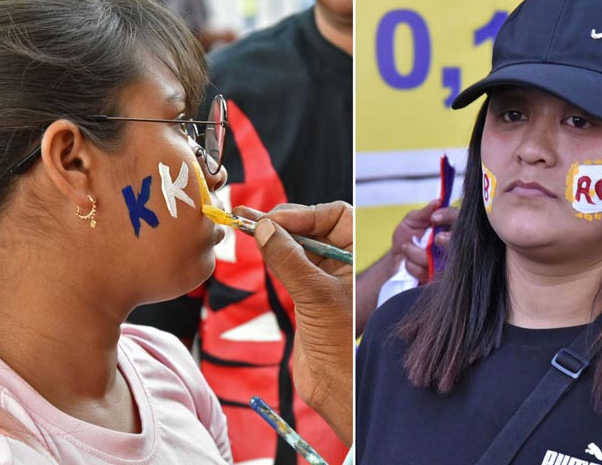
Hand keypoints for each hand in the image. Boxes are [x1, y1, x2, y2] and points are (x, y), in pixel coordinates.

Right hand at [234, 202, 352, 444]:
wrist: (335, 386)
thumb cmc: (338, 342)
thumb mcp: (315, 295)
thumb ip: (289, 259)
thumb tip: (263, 227)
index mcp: (359, 256)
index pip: (336, 216)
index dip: (305, 213)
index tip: (274, 221)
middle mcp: (345, 262)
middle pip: (313, 226)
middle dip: (283, 220)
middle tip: (250, 219)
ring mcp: (325, 277)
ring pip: (297, 243)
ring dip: (272, 234)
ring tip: (242, 223)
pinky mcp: (307, 293)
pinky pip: (288, 263)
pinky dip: (271, 252)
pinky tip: (255, 244)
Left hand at [393, 201, 458, 281]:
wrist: (395, 259)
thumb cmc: (407, 236)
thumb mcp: (412, 219)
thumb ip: (424, 212)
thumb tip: (438, 202)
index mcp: (448, 227)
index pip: (458, 218)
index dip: (449, 217)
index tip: (434, 218)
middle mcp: (451, 244)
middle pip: (459, 242)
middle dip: (447, 240)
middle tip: (435, 239)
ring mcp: (445, 263)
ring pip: (439, 259)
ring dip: (417, 253)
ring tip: (406, 247)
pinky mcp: (436, 277)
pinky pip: (428, 273)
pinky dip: (413, 266)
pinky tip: (407, 262)